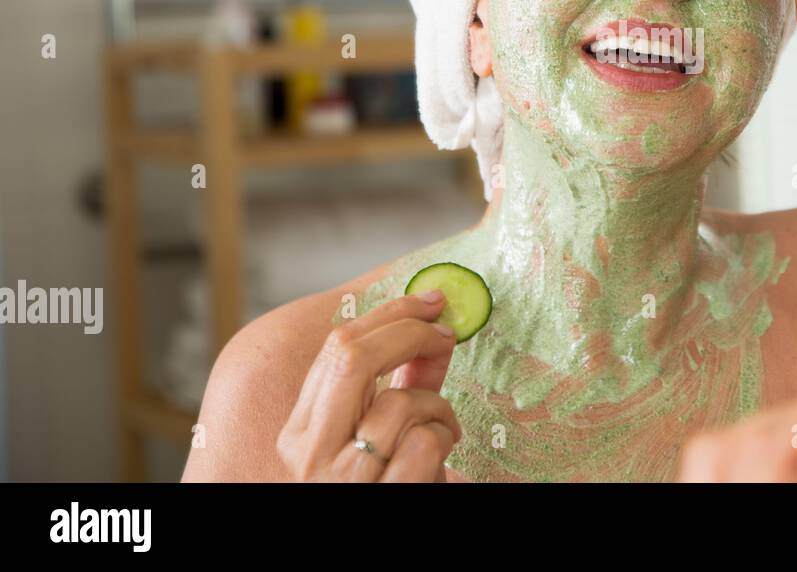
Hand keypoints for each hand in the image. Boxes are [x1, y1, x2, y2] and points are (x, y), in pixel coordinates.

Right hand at [277, 291, 460, 481]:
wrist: (370, 547)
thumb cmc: (387, 484)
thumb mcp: (384, 430)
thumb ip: (404, 381)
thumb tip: (436, 328)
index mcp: (301, 430)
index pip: (336, 348)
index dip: (390, 312)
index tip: (431, 300)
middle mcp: (310, 453)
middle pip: (352, 357)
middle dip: (408, 331)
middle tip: (445, 332)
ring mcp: (342, 479)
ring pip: (399, 402)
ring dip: (437, 408)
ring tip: (440, 433)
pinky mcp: (381, 498)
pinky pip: (425, 442)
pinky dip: (444, 444)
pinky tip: (437, 466)